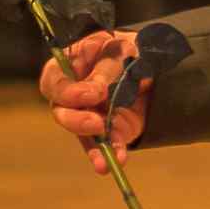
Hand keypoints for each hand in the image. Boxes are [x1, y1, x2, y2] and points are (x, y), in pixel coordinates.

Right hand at [39, 29, 143, 155]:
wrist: (156, 63)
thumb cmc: (130, 48)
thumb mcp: (120, 50)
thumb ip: (106, 69)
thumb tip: (96, 91)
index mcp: (70, 66)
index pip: (53, 81)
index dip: (66, 92)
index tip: (91, 95)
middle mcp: (74, 94)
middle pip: (61, 112)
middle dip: (77, 121)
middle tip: (97, 124)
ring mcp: (90, 114)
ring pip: (83, 134)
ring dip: (93, 148)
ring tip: (105, 160)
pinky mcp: (109, 130)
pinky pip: (106, 144)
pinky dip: (112, 152)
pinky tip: (119, 159)